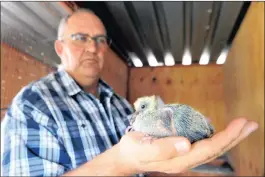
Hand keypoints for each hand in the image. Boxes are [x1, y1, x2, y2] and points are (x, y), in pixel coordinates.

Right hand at [117, 117, 257, 173]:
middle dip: (235, 136)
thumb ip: (163, 148)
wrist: (127, 156)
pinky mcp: (181, 149)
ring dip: (229, 136)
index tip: (241, 123)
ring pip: (212, 146)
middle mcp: (186, 159)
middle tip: (251, 124)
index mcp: (179, 160)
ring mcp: (185, 154)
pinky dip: (216, 135)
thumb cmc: (134, 151)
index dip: (227, 136)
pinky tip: (220, 129)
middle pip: (216, 149)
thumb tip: (186, 143)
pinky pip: (203, 143)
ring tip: (242, 126)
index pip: (209, 149)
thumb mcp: (143, 149)